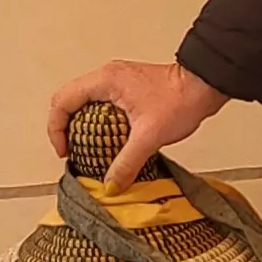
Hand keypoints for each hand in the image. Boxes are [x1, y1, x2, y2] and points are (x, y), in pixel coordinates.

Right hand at [46, 59, 231, 183]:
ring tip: (85, 146)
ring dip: (78, 122)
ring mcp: (117, 79)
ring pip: (83, 99)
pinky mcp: (127, 86)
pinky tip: (105, 137)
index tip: (64, 150)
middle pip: (68, 98)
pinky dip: (94, 118)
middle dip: (63, 125)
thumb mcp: (150, 137)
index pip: (63, 101)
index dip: (56, 128)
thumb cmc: (181, 100)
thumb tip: (110, 185)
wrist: (205, 85)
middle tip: (70, 150)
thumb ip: (127, 163)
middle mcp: (107, 76)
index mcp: (105, 81)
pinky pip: (98, 100)